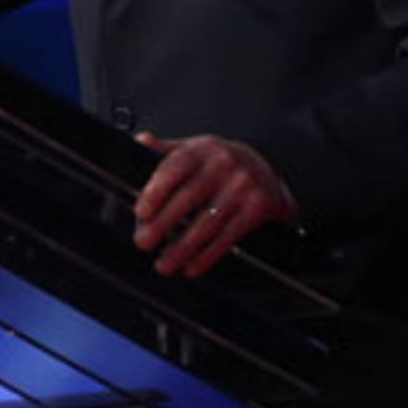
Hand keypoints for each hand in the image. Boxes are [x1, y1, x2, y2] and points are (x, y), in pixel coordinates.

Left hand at [132, 132, 296, 278]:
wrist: (265, 173)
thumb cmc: (219, 164)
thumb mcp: (195, 150)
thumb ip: (166, 150)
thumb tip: (141, 140)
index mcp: (201, 149)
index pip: (174, 168)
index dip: (156, 192)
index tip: (141, 214)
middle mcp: (223, 164)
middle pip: (188, 198)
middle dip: (162, 224)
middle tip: (143, 242)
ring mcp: (242, 186)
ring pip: (207, 223)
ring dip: (182, 248)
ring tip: (163, 264)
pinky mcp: (258, 207)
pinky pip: (228, 236)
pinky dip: (207, 256)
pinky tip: (191, 267)